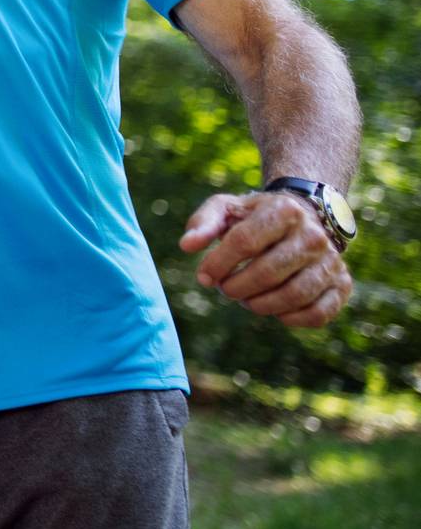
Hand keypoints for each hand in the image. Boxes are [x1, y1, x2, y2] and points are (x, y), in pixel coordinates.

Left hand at [180, 190, 351, 327]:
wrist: (302, 219)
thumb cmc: (255, 217)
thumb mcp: (227, 209)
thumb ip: (203, 223)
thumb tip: (186, 245)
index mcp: (284, 210)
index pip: (244, 242)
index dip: (217, 264)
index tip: (203, 277)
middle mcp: (314, 235)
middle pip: (268, 272)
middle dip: (237, 287)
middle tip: (226, 289)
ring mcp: (331, 261)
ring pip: (294, 295)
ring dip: (260, 305)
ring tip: (246, 299)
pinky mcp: (342, 284)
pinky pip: (318, 313)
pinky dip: (291, 319)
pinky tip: (274, 311)